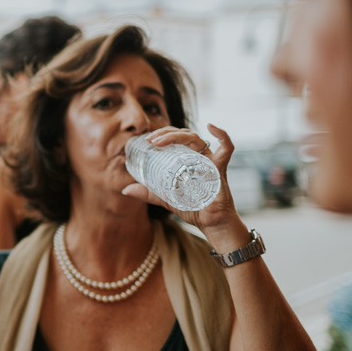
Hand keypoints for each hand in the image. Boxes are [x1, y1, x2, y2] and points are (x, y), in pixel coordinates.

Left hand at [121, 124, 243, 232]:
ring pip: (195, 138)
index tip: (147, 139)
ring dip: (176, 136)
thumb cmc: (193, 208)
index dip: (162, 135)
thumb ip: (148, 193)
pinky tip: (211, 127)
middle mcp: (199, 156)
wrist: (211, 223)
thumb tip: (125, 190)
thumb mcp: (165, 198)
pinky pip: (227, 148)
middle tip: (150, 139)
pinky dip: (222, 135)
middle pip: (184, 135)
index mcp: (188, 159)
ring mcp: (210, 161)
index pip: (176, 139)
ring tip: (159, 141)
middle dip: (166, 133)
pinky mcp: (220, 168)